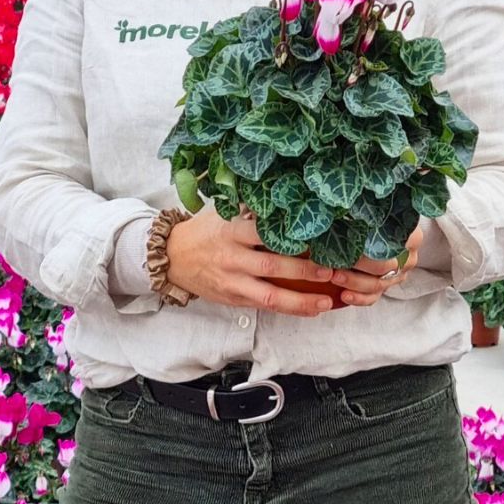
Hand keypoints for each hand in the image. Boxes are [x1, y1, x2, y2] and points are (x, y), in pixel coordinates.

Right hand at [164, 206, 338, 317]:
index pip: (263, 232)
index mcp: (231, 231)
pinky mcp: (234, 299)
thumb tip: (284, 194)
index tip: (317, 235)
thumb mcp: (222, 213)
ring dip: (300, 300)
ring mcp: (233, 282)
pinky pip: (264, 306)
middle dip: (304, 270)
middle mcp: (232, 258)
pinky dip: (289, 308)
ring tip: (326, 302)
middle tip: (332, 270)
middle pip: (271, 265)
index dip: (289, 235)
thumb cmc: (204, 231)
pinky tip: (311, 308)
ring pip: (269, 295)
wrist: (172, 258)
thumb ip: (251, 209)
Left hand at [329, 224, 423, 306]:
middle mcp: (408, 258)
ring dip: (354, 282)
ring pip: (378, 284)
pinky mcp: (386, 287)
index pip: (392, 244)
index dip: (370, 245)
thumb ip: (364, 216)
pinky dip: (358, 298)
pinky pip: (373, 297)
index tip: (348, 242)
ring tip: (334, 276)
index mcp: (411, 236)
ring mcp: (398, 275)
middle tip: (336, 261)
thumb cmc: (373, 218)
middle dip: (358, 265)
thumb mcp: (373, 214)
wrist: (380, 228)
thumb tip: (341, 217)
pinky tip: (344, 295)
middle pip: (384, 266)